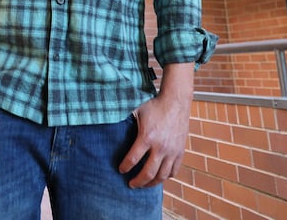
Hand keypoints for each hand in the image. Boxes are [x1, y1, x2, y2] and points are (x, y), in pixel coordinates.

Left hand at [118, 63, 193, 187]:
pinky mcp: (180, 151)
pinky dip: (166, 177)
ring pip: (161, 176)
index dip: (125, 167)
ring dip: (151, 184)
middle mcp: (160, 147)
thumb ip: (124, 118)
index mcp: (147, 137)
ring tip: (144, 185)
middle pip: (148, 173)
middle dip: (137, 181)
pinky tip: (159, 177)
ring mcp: (172, 151)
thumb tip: (106, 119)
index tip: (120, 170)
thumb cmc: (154, 105)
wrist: (175, 101)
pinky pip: (173, 171)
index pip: (133, 159)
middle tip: (130, 184)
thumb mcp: (137, 110)